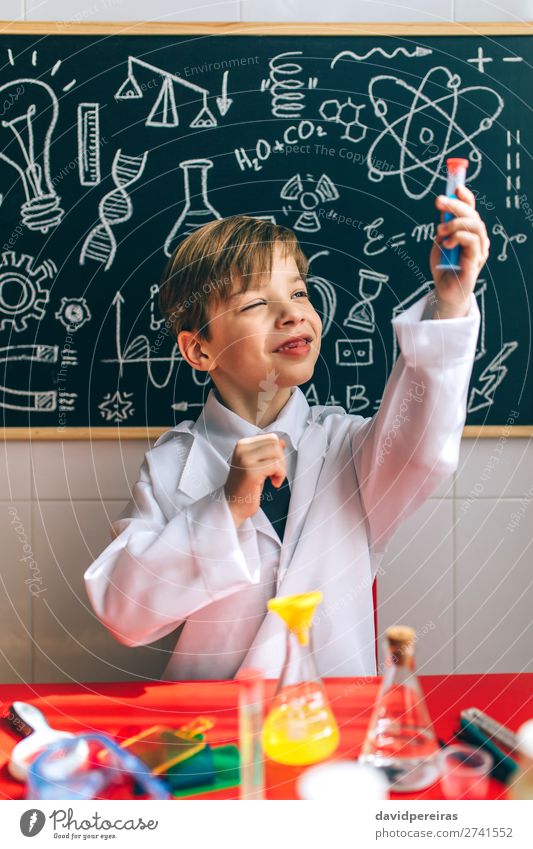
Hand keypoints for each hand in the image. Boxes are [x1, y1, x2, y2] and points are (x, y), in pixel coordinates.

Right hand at [224, 434, 286, 527]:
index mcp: (242, 444)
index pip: (271, 438)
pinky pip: (276, 466)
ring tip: (273, 478)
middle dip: (281, 459)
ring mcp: (245, 459)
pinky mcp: (251, 471)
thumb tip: (282, 442)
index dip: (278, 452)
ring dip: (281, 468)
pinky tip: (274, 483)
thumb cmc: (245, 486)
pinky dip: (280, 475)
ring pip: (277, 453)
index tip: (272, 466)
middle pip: (275, 443)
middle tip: (274, 473)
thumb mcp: (257, 464)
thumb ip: (268, 452)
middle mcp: (242, 448)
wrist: (232, 504)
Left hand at [430, 184, 489, 318]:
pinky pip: (472, 240)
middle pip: (472, 213)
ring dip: (455, 223)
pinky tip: (447, 243)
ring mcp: (479, 248)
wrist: (444, 290)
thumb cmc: (444, 266)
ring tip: (440, 231)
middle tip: (439, 202)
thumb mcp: (440, 242)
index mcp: (469, 230)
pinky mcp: (476, 259)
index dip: (465, 196)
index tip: (454, 188)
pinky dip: (458, 236)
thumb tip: (444, 209)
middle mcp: (478, 237)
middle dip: (455, 204)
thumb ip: (443, 227)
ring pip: (474, 224)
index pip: (471, 209)